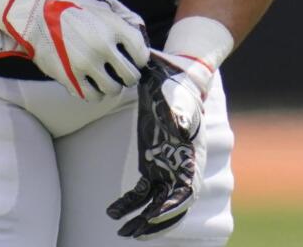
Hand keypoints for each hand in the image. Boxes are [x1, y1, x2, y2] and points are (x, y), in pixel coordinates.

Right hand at [0, 0, 148, 99]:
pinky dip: (94, 92)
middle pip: (131, 76)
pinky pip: (92, 96)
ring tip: (103, 77)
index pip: (142, 54)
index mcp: (113, 27)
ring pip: (113, 90)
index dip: (139, 58)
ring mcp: (86, 64)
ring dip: (110, 85)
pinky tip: (90, 82)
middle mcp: (103, 46)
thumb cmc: (72, 9)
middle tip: (119, 71)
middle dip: (127, 75)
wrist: (36, 14)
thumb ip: (125, 22)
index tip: (132, 58)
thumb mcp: (103, 7)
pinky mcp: (70, 77)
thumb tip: (142, 41)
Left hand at [106, 52, 212, 238]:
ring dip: (142, 219)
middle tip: (133, 234)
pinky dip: (130, 203)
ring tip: (122, 232)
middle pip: (173, 205)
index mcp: (191, 154)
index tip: (153, 217)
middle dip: (156, 223)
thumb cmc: (176, 83)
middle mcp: (182, 165)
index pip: (186, 191)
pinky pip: (143, 192)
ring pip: (157, 203)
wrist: (174, 72)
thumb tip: (181, 125)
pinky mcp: (153, 163)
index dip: (173, 208)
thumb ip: (181, 110)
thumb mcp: (177, 94)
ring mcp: (168, 166)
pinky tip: (111, 212)